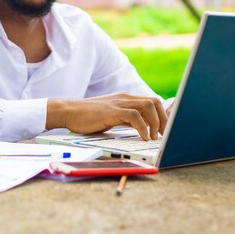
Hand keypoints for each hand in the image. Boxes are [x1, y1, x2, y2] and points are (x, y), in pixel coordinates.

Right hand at [46, 93, 167, 140]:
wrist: (68, 111)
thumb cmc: (87, 117)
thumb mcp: (111, 116)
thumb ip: (126, 119)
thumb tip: (142, 128)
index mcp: (125, 99)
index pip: (151, 101)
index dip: (162, 114)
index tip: (166, 129)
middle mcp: (125, 98)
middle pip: (154, 101)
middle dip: (163, 119)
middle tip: (163, 134)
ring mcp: (119, 103)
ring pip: (148, 106)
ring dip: (156, 123)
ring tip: (154, 137)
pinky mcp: (112, 111)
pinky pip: (134, 116)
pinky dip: (143, 127)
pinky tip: (143, 137)